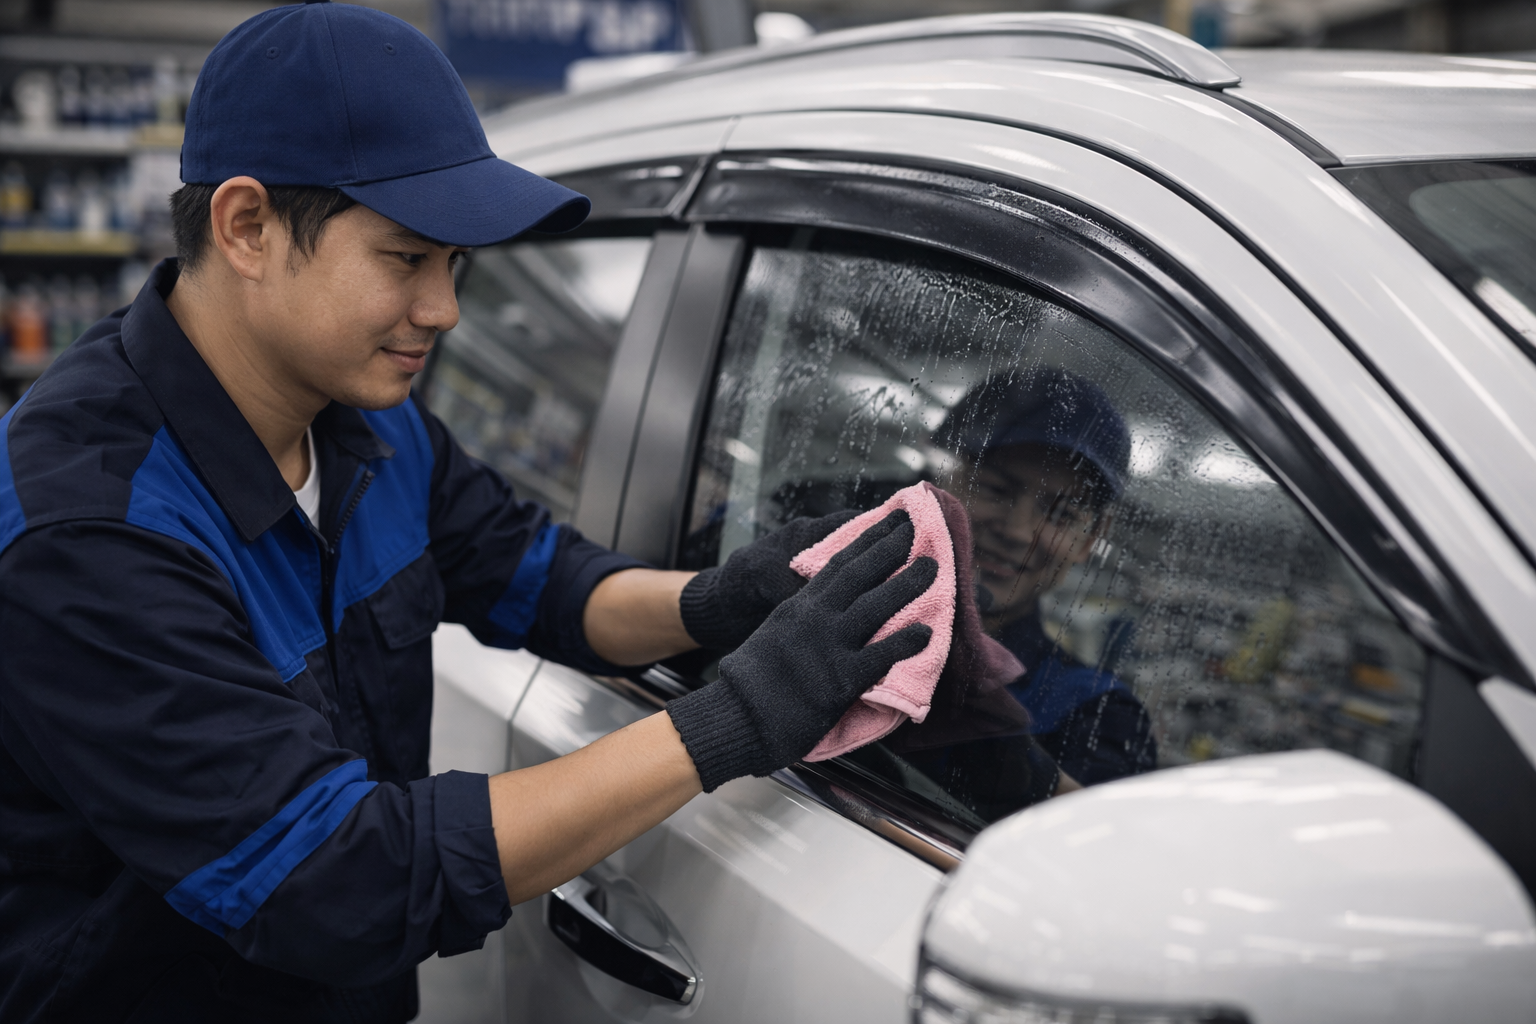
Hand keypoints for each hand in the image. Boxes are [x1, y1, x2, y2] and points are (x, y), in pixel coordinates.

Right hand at [667, 511, 937, 790]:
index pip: (837, 563)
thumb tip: (826, 610)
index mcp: (797, 606)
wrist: (735, 717)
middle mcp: (814, 618)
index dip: (867, 540)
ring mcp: (828, 646)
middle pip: (859, 574)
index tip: (889, 522)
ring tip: (934, 569)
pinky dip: (905, 642)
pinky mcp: (840, 680)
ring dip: (907, 585)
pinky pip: (880, 655)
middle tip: (917, 529)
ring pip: (875, 606)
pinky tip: (926, 634)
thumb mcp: (773, 634)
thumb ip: (801, 619)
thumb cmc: (751, 683)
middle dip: (891, 548)